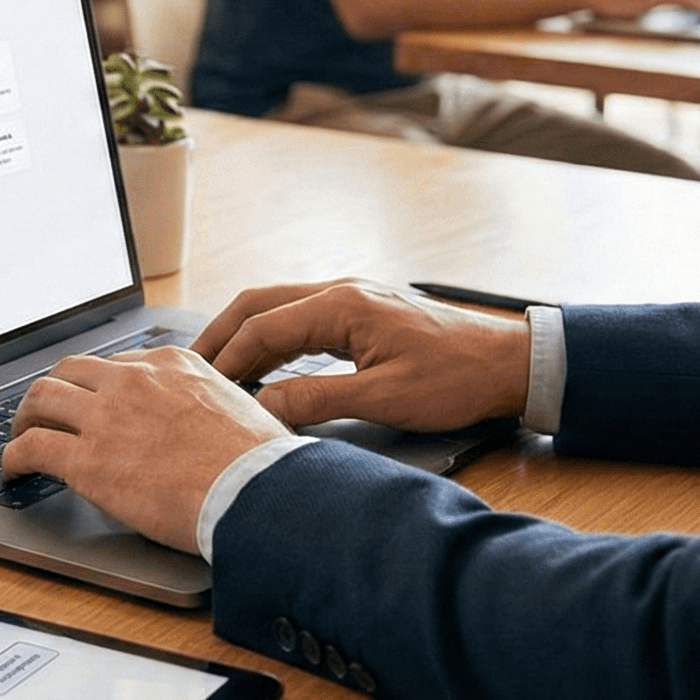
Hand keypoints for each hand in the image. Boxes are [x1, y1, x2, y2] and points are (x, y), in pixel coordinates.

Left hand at [2, 347, 290, 552]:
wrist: (255, 493)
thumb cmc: (261, 464)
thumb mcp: (241, 409)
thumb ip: (212, 405)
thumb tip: (211, 425)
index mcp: (174, 364)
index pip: (120, 364)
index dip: (100, 388)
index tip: (95, 405)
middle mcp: (134, 380)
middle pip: (72, 371)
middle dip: (55, 392)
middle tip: (48, 415)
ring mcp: (107, 418)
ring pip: (43, 397)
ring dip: (26, 417)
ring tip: (21, 437)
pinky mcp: (88, 461)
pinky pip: (32, 447)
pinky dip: (14, 456)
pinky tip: (13, 469)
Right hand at [195, 279, 528, 431]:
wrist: (510, 363)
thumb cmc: (456, 379)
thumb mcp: (383, 398)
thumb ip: (315, 400)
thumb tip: (261, 408)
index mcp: (342, 305)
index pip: (262, 327)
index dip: (226, 359)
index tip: (200, 388)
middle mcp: (341, 291)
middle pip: (259, 304)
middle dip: (220, 335)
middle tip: (189, 370)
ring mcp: (352, 298)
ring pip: (278, 307)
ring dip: (244, 336)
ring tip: (218, 371)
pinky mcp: (363, 312)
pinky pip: (301, 317)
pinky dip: (272, 339)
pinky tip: (265, 367)